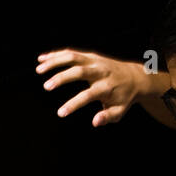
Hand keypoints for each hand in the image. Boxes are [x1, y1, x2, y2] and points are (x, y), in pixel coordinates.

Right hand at [35, 48, 156, 126]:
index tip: (60, 113)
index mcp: (107, 87)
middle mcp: (101, 71)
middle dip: (62, 78)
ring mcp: (95, 61)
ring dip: (55, 61)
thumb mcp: (119, 111)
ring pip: (73, 57)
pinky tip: (42, 59)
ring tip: (39, 69)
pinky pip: (72, 52)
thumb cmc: (124, 98)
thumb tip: (95, 122)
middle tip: (46, 87)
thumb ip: (107, 117)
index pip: (88, 95)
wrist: (136, 77)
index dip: (73, 104)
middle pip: (79, 71)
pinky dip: (56, 55)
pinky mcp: (91, 55)